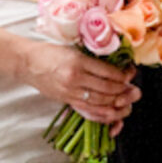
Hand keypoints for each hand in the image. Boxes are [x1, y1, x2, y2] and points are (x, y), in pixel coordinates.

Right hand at [22, 42, 139, 130]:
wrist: (27, 63)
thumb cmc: (49, 52)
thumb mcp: (73, 49)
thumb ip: (92, 59)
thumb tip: (115, 68)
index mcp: (78, 61)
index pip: (108, 72)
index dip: (123, 74)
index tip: (130, 72)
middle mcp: (75, 78)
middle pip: (107, 89)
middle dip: (124, 90)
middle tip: (134, 89)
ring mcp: (70, 92)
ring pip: (101, 102)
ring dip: (117, 102)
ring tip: (127, 100)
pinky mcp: (66, 101)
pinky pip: (89, 111)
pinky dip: (103, 113)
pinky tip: (113, 112)